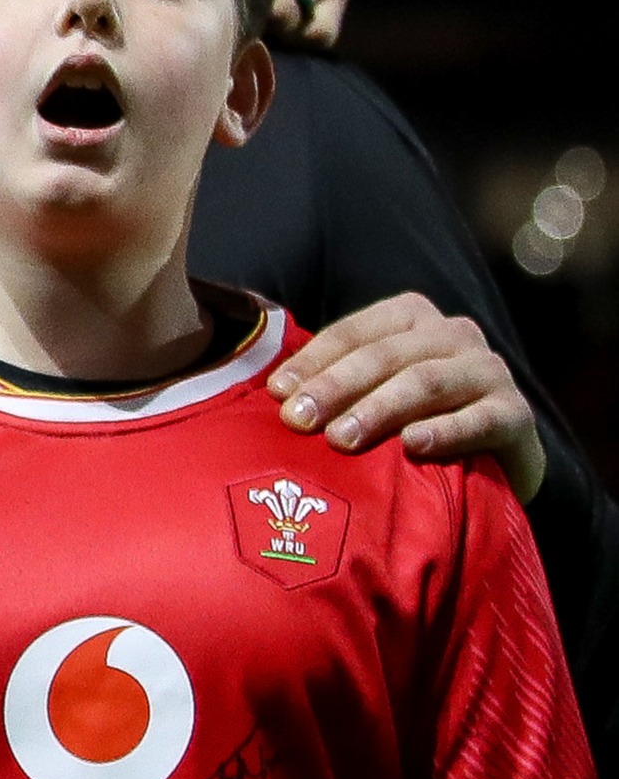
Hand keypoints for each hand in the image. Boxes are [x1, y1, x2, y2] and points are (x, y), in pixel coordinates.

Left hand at [272, 293, 546, 501]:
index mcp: (411, 317)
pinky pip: (480, 420)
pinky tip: (412, 446)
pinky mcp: (516, 415)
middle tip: (297, 420)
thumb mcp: (369, 390)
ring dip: (379, 409)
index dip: (312, 361)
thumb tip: (262, 390)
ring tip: (340, 439)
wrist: (491, 461)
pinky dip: (444, 432)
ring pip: (426, 382)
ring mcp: (488, 371)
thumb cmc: (410, 420)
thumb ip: (329, 379)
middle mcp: (453, 334)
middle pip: (386, 356)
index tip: (275, 393)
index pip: (354, 332)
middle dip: (336, 386)